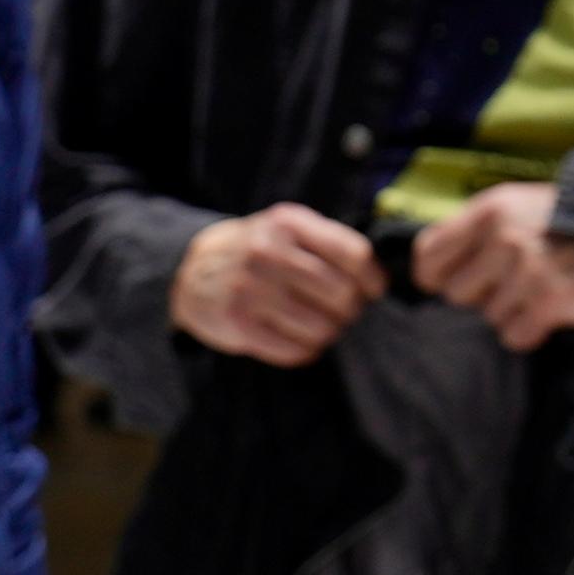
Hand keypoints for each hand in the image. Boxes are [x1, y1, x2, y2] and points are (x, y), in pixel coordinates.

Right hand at [174, 204, 381, 365]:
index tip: (372, 292)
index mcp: (288, 223)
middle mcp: (268, 251)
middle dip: (350, 310)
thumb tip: (381, 278)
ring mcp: (250, 288)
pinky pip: (295, 351)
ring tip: (317, 325)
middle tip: (341, 312)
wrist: (192, 269)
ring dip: (328, 333)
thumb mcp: (288, 229)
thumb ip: (331, 244)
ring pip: (322, 329)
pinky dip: (305, 350)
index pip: (354, 254)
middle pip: (342, 295)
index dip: (372, 280)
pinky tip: (296, 338)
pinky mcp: (237, 323)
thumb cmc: (258, 251)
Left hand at [410, 181, 573, 352]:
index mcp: (490, 210)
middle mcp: (503, 238)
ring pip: (489, 317)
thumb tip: (434, 271)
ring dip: (515, 312)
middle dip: (483, 296)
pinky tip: (554, 308)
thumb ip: (479, 231)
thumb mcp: (520, 206)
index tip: (455, 284)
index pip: (428, 255)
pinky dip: (532, 331)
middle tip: (518, 283)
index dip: (436, 277)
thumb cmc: (573, 223)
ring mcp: (527, 270)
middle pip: (456, 294)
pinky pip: (514, 336)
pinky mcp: (550, 301)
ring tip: (546, 288)